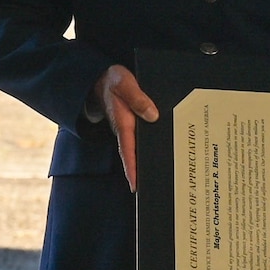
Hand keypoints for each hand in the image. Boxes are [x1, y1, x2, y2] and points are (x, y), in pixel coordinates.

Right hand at [93, 65, 158, 190]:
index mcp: (122, 123)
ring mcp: (130, 129)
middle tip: (153, 191)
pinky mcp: (135, 124)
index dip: (131, 168)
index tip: (135, 185)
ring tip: (163, 179)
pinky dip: (151, 147)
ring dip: (148, 162)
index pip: (127, 150)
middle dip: (142, 173)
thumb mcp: (124, 83)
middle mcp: (126, 130)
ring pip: (140, 149)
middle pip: (135, 156)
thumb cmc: (113, 81)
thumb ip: (137, 98)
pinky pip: (143, 139)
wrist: (103, 78)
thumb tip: (153, 115)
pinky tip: (165, 153)